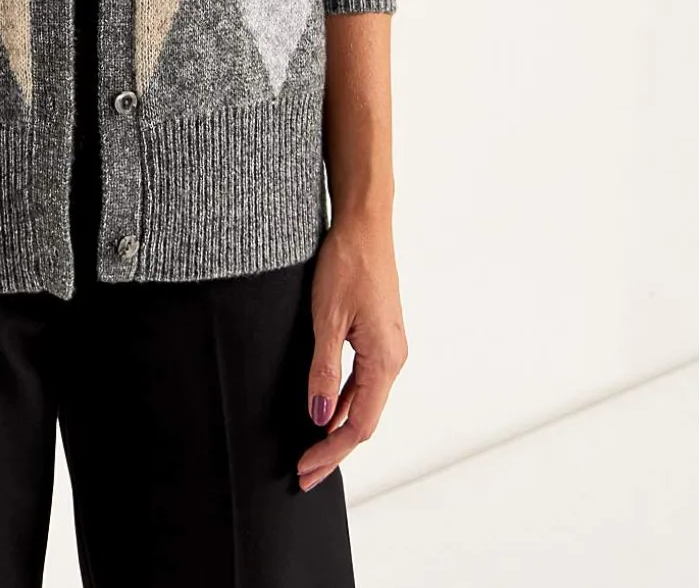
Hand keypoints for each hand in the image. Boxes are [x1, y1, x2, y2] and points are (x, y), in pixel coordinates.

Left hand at [296, 211, 407, 492]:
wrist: (364, 225)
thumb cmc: (347, 264)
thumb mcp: (326, 318)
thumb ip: (323, 370)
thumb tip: (318, 416)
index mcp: (384, 360)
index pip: (358, 425)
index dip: (331, 452)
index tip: (305, 468)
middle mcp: (393, 359)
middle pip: (364, 420)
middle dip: (333, 449)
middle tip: (304, 474)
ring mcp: (389, 348)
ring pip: (364, 402)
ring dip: (338, 428)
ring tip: (311, 451)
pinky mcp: (380, 336)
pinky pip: (364, 381)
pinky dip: (344, 401)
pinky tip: (324, 409)